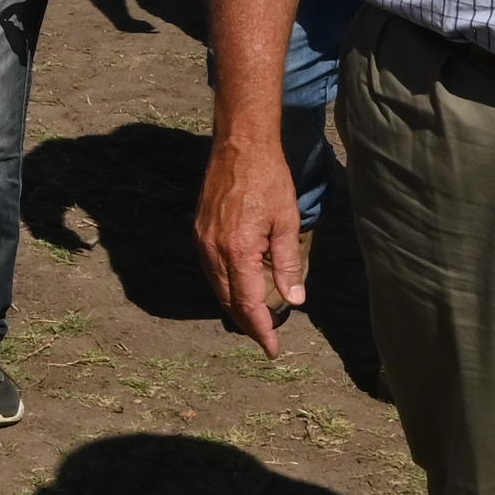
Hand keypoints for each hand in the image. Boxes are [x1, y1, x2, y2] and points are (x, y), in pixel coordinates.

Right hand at [196, 130, 309, 360]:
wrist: (238, 146)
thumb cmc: (268, 179)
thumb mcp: (287, 222)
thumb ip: (288, 264)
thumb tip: (295, 300)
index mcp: (238, 251)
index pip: (248, 304)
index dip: (262, 330)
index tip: (273, 349)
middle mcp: (213, 251)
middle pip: (228, 302)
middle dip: (248, 324)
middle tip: (268, 340)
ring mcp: (202, 241)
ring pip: (216, 288)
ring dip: (235, 308)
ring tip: (256, 321)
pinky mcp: (198, 232)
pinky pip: (210, 271)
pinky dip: (224, 288)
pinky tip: (238, 290)